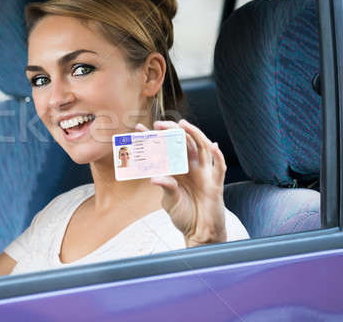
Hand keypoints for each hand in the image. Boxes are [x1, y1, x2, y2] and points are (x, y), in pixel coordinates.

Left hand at [136, 119, 226, 246]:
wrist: (200, 233)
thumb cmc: (185, 216)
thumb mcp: (169, 201)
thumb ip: (165, 187)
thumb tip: (154, 177)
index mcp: (177, 171)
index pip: (164, 150)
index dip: (153, 139)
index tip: (139, 129)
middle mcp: (191, 168)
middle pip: (182, 143)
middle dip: (171, 132)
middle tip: (158, 125)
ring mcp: (204, 174)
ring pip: (201, 148)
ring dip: (193, 135)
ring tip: (182, 124)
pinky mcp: (216, 184)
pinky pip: (220, 167)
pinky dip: (218, 156)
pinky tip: (212, 145)